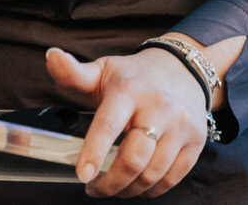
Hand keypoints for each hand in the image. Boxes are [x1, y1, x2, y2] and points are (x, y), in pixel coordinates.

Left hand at [44, 46, 208, 197]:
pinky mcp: (195, 142)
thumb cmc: (134, 76)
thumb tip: (52, 57)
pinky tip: (137, 185)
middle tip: (93, 188)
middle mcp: (158, 107)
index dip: (94, 152)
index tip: (82, 175)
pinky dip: (152, 190)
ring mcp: (180, 126)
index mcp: (129, 90)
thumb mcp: (102, 70)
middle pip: (134, 158)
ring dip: (129, 189)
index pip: (109, 124)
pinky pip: (172, 178)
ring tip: (113, 187)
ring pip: (153, 174)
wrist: (182, 69)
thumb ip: (73, 72)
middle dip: (110, 182)